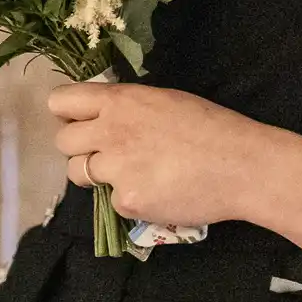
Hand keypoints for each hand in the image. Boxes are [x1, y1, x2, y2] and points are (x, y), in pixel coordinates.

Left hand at [49, 82, 271, 226]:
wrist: (240, 165)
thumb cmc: (211, 126)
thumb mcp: (165, 100)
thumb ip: (129, 108)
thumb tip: (104, 116)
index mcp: (121, 101)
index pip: (61, 101)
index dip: (67, 112)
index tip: (79, 120)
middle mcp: (110, 132)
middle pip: (63, 141)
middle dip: (80, 147)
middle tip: (105, 151)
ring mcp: (116, 169)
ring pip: (79, 173)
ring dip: (97, 173)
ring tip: (131, 172)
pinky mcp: (126, 202)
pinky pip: (112, 200)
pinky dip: (129, 197)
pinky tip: (156, 191)